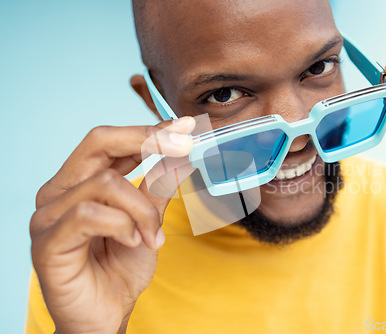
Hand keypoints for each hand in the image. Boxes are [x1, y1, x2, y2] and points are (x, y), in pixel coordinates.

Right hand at [30, 117, 194, 333]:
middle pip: (99, 142)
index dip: (149, 129)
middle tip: (185, 147)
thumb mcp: (148, 220)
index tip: (185, 126)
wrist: (106, 316)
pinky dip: (123, 226)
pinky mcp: (47, 243)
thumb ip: (158, 186)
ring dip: (142, 209)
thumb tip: (180, 152)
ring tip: (152, 236)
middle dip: (148, 140)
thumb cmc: (121, 268)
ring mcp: (49, 216)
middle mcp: (58, 191)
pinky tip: (133, 243)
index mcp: (79, 182)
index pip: (110, 140)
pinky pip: (89, 214)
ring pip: (106, 182)